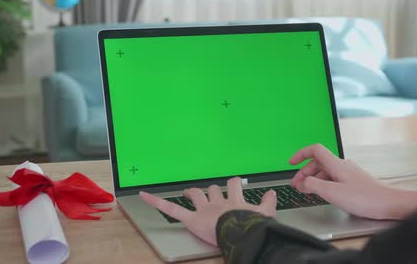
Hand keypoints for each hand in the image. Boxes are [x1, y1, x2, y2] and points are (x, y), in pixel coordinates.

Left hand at [140, 177, 276, 245]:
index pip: (234, 186)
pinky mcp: (193, 219)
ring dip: (192, 192)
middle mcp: (219, 202)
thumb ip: (267, 204)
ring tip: (188, 191)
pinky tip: (144, 194)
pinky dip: (157, 201)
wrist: (242, 232)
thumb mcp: (265, 215)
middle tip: (211, 191)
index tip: (236, 184)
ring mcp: (205, 209)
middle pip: (215, 189)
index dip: (234, 184)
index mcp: (235, 201)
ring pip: (197, 194)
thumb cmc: (251, 226)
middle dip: (213, 189)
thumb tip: (272, 193)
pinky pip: (173, 210)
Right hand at [290, 144, 416, 219]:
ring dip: (314, 179)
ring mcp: (349, 173)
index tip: (291, 162)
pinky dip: (324, 183)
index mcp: (337, 164)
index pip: (315, 150)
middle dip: (304, 172)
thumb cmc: (366, 198)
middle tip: (297, 185)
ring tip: (307, 191)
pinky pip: (334, 178)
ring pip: (326, 171)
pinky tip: (324, 194)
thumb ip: (313, 185)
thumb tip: (302, 182)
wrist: (389, 204)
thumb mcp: (333, 192)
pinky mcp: (354, 182)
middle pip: (318, 162)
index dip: (300, 154)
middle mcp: (343, 165)